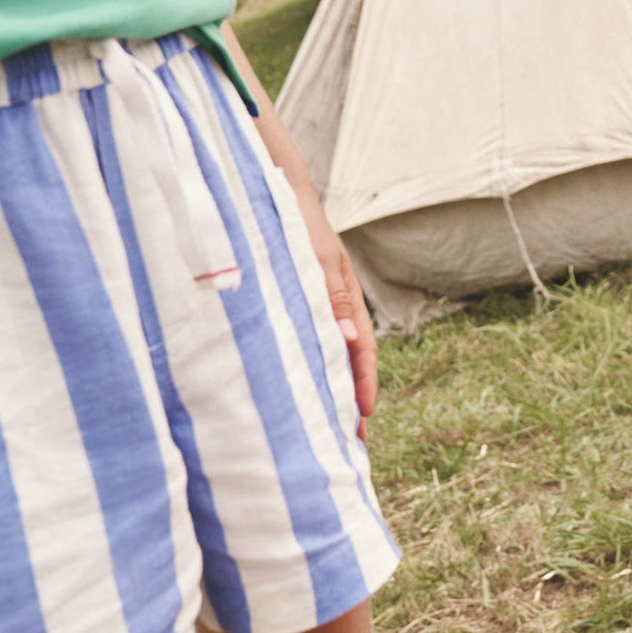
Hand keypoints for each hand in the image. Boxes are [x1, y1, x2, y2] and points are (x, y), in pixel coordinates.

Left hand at [291, 180, 378, 440]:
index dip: (363, 383)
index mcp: (345, 296)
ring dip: (324, 389)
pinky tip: (289, 388)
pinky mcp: (286, 303)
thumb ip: (331, 299)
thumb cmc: (294, 223)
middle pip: (345, 359)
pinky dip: (302, 369)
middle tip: (347, 441)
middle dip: (347, 398)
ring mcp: (310, 305)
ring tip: (320, 427)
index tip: (363, 417)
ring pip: (322, 355)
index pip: (362, 348)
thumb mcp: (316, 260)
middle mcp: (330, 306)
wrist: (267, 191)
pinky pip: (299, 343)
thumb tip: (350, 341)